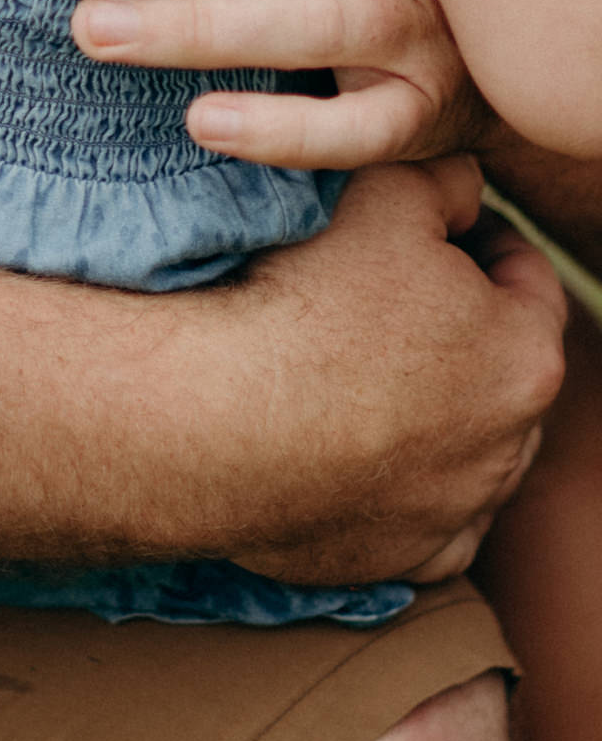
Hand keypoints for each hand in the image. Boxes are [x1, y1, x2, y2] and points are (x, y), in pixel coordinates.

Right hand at [214, 159, 565, 584]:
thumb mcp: (384, 193)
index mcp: (524, 356)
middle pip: (496, 369)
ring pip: (461, 448)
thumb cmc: (303, 300)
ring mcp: (453, 513)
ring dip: (428, 410)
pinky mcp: (396, 562)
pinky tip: (343, 447)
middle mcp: (507, 446)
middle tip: (382, 296)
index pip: (527, 281)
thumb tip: (462, 186)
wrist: (212, 418)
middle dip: (456, 330)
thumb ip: (444, 179)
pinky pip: (416, 517)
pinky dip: (392, 484)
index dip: (478, 242)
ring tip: (350, 368)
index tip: (432, 230)